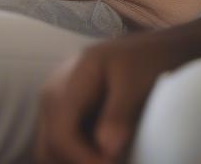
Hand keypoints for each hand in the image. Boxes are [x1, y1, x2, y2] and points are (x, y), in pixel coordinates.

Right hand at [33, 31, 193, 163]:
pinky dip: (81, 155)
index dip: (84, 160)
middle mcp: (51, 97)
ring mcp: (54, 107)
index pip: (60, 136)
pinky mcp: (64, 117)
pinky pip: (62, 146)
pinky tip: (105, 154)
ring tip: (112, 157)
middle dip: (78, 162)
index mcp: (65, 84)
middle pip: (49, 149)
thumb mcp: (136, 80)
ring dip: (77, 160)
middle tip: (115, 162)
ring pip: (51, 152)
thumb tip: (107, 150)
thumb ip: (119, 113)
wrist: (151, 48)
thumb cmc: (145, 59)